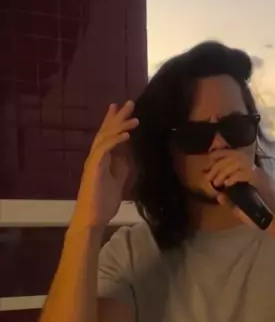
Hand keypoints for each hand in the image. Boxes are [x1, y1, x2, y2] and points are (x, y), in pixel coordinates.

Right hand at [71, 101, 138, 231]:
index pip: (107, 135)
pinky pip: (104, 150)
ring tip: (135, 118)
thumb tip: (129, 151)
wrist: (93, 218)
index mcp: (101, 159)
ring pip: (105, 137)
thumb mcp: (119, 179)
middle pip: (106, 131)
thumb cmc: (103, 202)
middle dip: (117, 116)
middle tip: (129, 102)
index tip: (122, 108)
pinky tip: (126, 135)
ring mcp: (94, 161)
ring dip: (120, 126)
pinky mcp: (94, 168)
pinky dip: (115, 141)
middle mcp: (96, 157)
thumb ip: (122, 165)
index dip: (114, 121)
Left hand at [205, 150, 274, 239]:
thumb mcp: (242, 209)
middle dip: (219, 164)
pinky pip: (245, 173)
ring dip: (224, 170)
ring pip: (239, 162)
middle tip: (209, 177)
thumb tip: (219, 195)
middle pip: (236, 155)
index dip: (222, 154)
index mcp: (253, 174)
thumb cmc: (263, 217)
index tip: (210, 160)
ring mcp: (261, 176)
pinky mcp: (262, 182)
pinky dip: (233, 177)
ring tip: (217, 182)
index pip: (237, 156)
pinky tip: (227, 184)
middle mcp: (257, 171)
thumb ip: (231, 202)